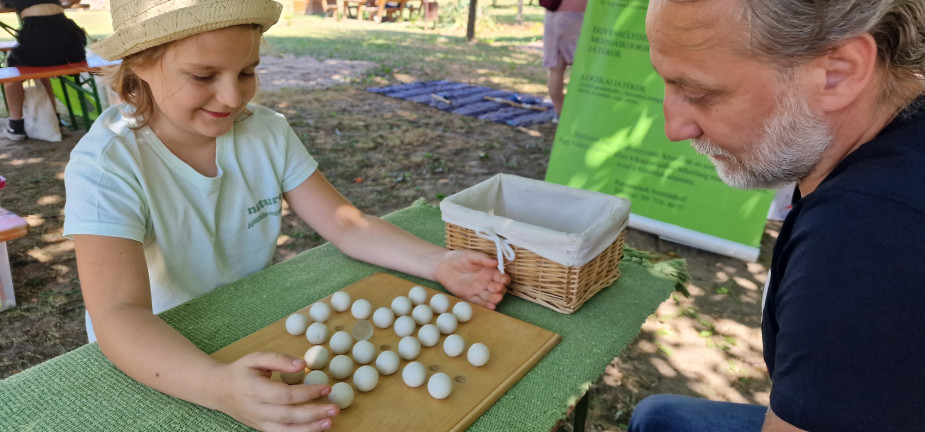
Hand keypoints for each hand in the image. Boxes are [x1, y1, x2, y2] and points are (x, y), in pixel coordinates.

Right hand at [211, 352, 339, 431]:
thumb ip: (279, 359)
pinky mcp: (262, 428)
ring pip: (286, 430)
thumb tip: (303, 364)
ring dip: (310, 428)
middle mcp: (256, 409)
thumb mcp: (256, 358)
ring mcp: (258, 422)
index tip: (326, 387)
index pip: (284, 395)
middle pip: (288, 415)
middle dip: (314, 413)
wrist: (218, 391)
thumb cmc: (240, 372)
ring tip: (330, 422)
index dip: (306, 393)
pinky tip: (316, 428)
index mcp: (254, 389)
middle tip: (335, 408)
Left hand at [435, 249, 509, 308]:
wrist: (443, 266)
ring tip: (497, 299)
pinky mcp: (470, 297)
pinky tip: (491, 306)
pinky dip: (486, 305)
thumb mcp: (471, 255)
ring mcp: (479, 290)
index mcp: (489, 271)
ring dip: (495, 298)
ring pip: (490, 296)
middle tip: (498, 289)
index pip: (501, 276)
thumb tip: (496, 262)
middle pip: (498, 288)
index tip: (503, 279)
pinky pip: (480, 302)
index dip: (503, 278)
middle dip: (500, 289)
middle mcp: (486, 281)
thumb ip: (483, 259)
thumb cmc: (458, 258)